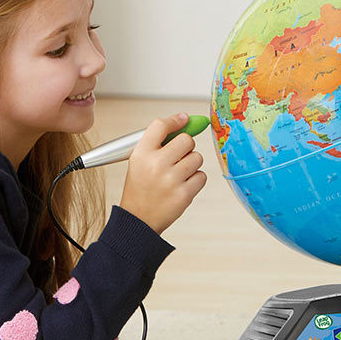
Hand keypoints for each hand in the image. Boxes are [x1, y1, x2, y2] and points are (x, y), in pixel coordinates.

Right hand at [119, 112, 206, 234]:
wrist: (138, 219)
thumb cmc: (141, 186)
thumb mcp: (139, 161)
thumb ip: (158, 142)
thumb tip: (186, 120)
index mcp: (141, 154)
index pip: (161, 126)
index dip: (176, 120)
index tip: (185, 120)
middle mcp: (156, 164)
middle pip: (186, 140)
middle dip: (186, 147)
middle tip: (178, 156)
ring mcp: (171, 180)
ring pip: (197, 158)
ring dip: (192, 164)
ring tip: (178, 174)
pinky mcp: (184, 194)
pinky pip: (202, 176)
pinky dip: (195, 180)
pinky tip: (182, 186)